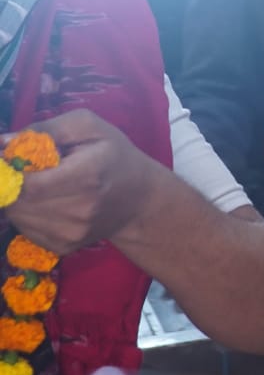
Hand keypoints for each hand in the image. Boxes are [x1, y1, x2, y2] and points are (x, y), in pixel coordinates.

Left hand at [5, 110, 157, 253]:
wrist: (140, 199)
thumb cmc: (113, 156)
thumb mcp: (89, 127)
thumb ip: (46, 130)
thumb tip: (4, 144)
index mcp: (87, 175)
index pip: (28, 185)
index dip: (9, 173)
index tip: (8, 161)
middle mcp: (78, 210)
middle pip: (17, 202)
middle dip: (11, 184)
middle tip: (25, 170)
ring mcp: (71, 233)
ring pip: (17, 217)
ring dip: (18, 199)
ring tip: (40, 185)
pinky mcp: (63, 247)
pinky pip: (25, 229)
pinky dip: (27, 214)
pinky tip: (46, 202)